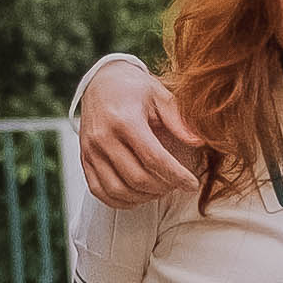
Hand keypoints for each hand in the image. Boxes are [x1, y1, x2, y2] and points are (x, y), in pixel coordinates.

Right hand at [79, 59, 202, 206]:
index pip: (154, 158)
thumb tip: (198, 142)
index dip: (177, 176)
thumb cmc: (134, 88)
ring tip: (161, 189)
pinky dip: (121, 201)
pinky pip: (99, 191)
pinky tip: (139, 196)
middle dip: (163, 187)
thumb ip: (178, 120)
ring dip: (144, 197)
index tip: (192, 184)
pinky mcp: (84, 160)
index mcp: (125, 120)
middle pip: (137, 178)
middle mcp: (103, 137)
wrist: (100, 82)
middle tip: (177, 184)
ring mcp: (90, 151)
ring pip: (118, 190)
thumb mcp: (160, 95)